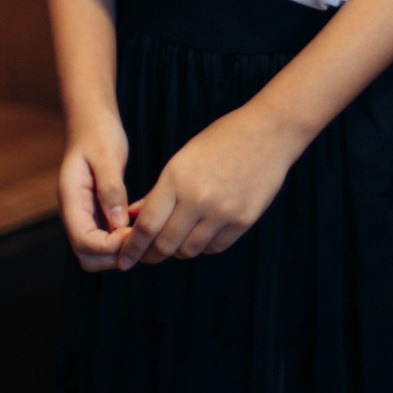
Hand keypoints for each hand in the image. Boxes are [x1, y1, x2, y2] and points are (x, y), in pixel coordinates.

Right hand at [60, 118, 137, 271]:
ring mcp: (85, 215)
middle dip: (115, 255)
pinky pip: (107, 237)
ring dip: (120, 249)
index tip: (134, 232)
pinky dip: (123, 238)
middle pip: (88, 256)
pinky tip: (142, 222)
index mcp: (71, 201)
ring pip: (97, 252)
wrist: (91, 121)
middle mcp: (75, 213)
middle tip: (141, 235)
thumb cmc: (99, 133)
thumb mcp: (107, 155)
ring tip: (144, 230)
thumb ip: (111, 189)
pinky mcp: (96, 212)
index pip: (84, 242)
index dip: (110, 246)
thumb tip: (118, 223)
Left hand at [124, 106, 299, 263]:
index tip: (124, 259)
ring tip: (174, 242)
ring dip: (177, 250)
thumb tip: (135, 220)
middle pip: (165, 244)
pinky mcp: (243, 221)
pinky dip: (202, 246)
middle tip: (146, 256)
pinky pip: (214, 247)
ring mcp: (223, 212)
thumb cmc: (220, 141)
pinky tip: (200, 234)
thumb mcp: (182, 160)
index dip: (132, 248)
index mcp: (176, 179)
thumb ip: (158, 193)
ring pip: (189, 250)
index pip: (146, 226)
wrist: (268, 133)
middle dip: (150, 255)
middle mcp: (198, 198)